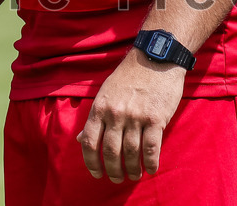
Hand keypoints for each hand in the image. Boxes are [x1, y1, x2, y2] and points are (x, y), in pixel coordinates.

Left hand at [76, 50, 186, 182]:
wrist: (155, 57)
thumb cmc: (129, 76)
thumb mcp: (105, 92)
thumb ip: (95, 117)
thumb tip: (80, 139)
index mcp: (100, 107)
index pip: (89, 141)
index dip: (91, 162)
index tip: (96, 173)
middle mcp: (116, 113)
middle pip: (110, 152)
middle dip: (113, 170)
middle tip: (116, 178)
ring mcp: (136, 116)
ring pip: (131, 153)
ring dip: (132, 169)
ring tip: (134, 175)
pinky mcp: (156, 118)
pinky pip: (151, 148)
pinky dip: (150, 163)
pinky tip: (150, 169)